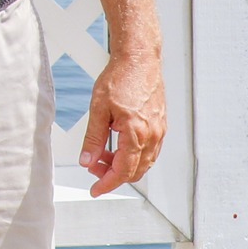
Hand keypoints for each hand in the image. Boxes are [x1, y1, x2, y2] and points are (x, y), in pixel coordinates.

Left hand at [80, 48, 166, 196]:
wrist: (139, 59)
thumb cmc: (121, 77)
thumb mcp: (98, 108)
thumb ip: (93, 138)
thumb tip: (86, 160)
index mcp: (137, 133)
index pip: (122, 171)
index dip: (107, 184)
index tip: (95, 190)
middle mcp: (152, 136)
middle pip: (134, 171)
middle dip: (112, 174)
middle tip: (93, 166)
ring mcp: (159, 132)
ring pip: (143, 163)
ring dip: (123, 165)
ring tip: (102, 153)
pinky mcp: (160, 126)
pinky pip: (149, 151)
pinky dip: (134, 155)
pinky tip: (118, 146)